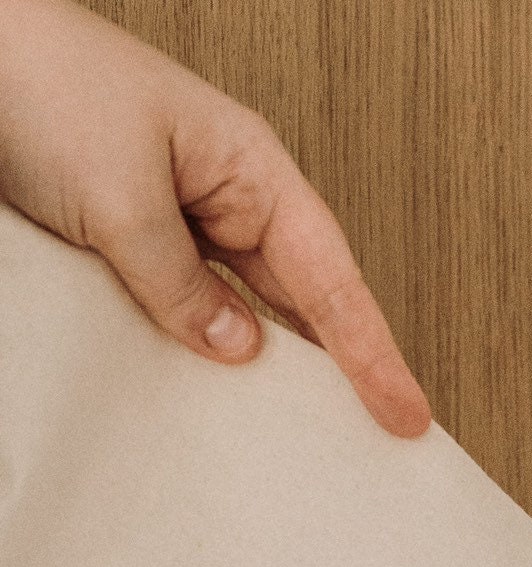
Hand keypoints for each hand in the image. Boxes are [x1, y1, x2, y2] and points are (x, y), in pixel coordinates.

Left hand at [0, 0, 427, 435]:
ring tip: (302, 434)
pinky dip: (203, 354)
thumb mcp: (122, 199)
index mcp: (247, 167)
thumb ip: (181, 284)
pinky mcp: (130, 243)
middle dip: (342, 368)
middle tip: (380, 439)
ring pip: (244, 313)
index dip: (372, 352)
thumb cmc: (43, 81)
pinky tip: (211, 393)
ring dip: (267, 369)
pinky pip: (185, 312)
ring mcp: (177, 221)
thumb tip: (235, 349)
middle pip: (303, 300)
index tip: (407, 414)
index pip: (330, 278)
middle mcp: (221, 195)